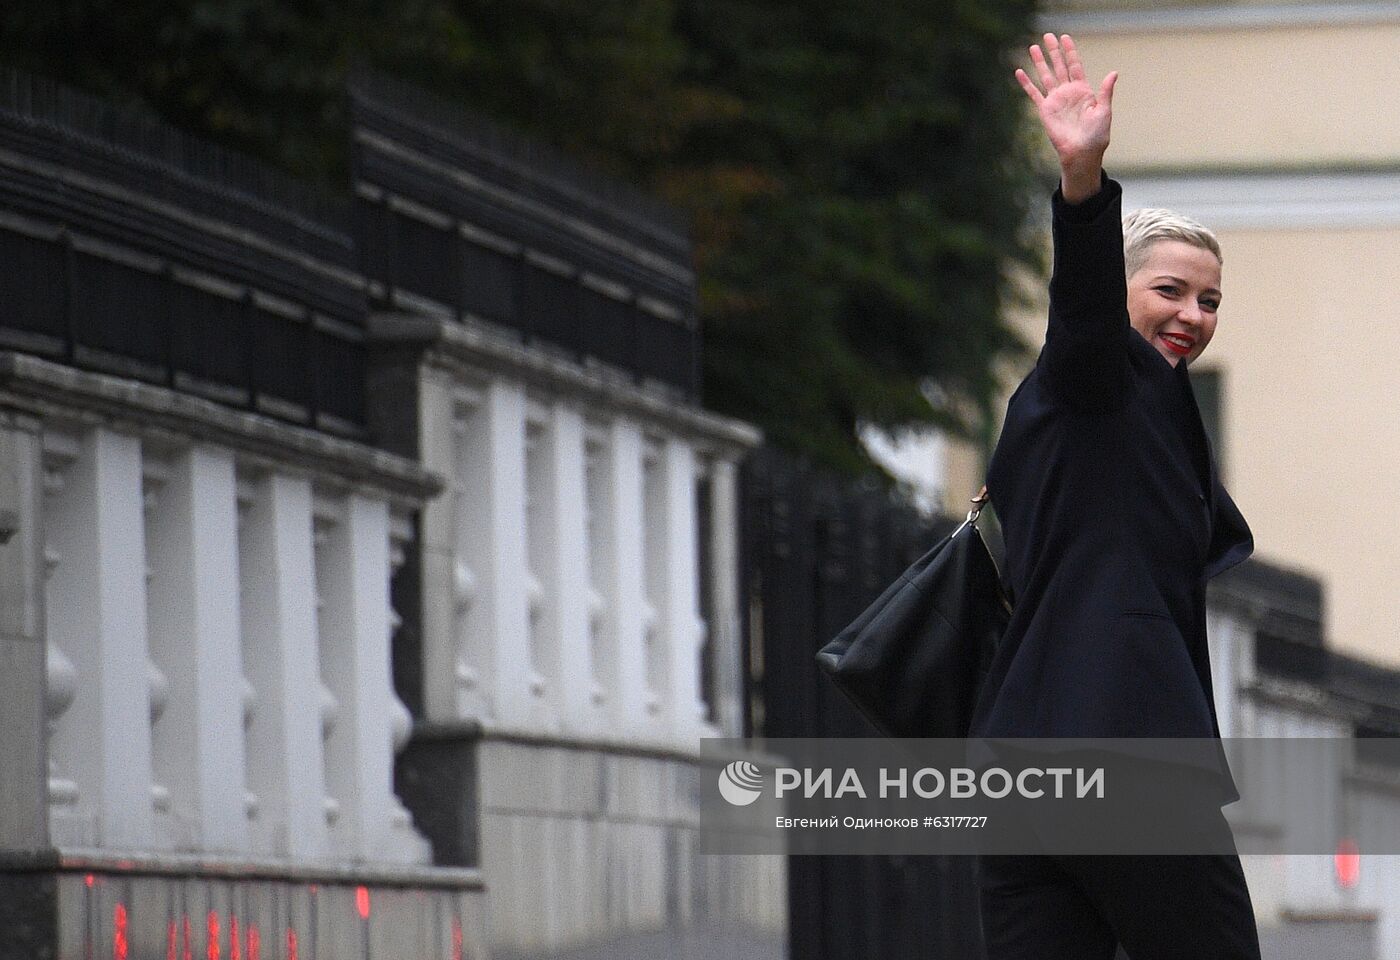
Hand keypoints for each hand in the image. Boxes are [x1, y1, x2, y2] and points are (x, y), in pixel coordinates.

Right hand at [1015, 34, 1117, 202]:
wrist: (1081, 153)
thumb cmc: (1096, 135)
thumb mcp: (1104, 111)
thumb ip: (1106, 91)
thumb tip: (1113, 72)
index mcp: (1083, 91)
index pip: (1075, 66)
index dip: (1070, 52)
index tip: (1065, 38)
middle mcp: (1067, 92)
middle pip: (1059, 67)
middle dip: (1053, 51)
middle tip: (1047, 36)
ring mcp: (1055, 100)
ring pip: (1045, 76)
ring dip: (1039, 62)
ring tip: (1033, 47)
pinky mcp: (1045, 110)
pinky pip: (1033, 93)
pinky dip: (1026, 83)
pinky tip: (1019, 72)